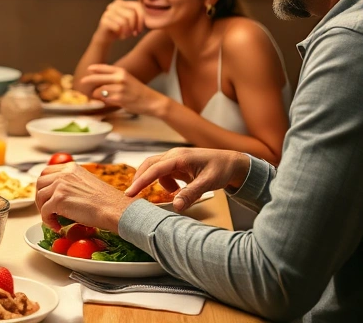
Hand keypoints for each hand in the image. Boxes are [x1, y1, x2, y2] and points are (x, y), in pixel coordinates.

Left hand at [35, 163, 133, 232]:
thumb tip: (60, 194)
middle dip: (40, 197)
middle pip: (40, 182)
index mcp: (71, 168)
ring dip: (42, 209)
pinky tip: (57, 226)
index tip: (46, 196)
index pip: (47, 172)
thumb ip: (73, 183)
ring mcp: (60, 185)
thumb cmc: (106, 201)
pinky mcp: (58, 199)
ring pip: (39, 196)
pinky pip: (44, 211)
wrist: (114, 209)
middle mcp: (64, 174)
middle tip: (46, 209)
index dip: (44, 185)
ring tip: (52, 219)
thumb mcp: (87, 183)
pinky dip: (48, 220)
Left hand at [80, 64, 166, 115]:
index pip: (104, 67)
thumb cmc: (138, 91)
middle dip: (88, 80)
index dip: (95, 68)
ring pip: (99, 91)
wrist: (152, 101)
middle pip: (97, 78)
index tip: (88, 69)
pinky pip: (105, 99)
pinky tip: (109, 102)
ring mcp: (119, 88)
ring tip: (102, 97)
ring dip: (97, 95)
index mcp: (121, 71)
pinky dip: (104, 101)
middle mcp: (119, 78)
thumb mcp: (127, 79)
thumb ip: (114, 78)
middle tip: (81, 82)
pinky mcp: (119, 99)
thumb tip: (98, 80)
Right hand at [95, 0, 145, 42]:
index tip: (140, 30)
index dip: (141, 19)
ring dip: (128, 32)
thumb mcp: (131, 21)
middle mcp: (114, 5)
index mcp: (122, 2)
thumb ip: (139, 16)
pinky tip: (119, 36)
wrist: (106, 37)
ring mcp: (108, 12)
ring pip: (124, 21)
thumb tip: (152, 16)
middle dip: (134, 27)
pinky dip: (121, 34)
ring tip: (126, 35)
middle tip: (133, 34)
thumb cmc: (121, 29)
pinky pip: (118, 27)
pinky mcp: (104, 20)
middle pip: (131, 14)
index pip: (137, 6)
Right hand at [127, 148, 250, 212]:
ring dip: (159, 183)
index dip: (141, 181)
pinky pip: (164, 173)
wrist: (232, 163)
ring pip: (156, 170)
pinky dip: (166, 183)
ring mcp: (175, 159)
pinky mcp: (177, 164)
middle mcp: (174, 155)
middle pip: (149, 165)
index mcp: (180, 157)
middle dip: (140, 179)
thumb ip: (191, 194)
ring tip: (175, 193)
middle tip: (132, 195)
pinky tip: (178, 189)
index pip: (155, 169)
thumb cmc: (221, 169)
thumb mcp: (208, 183)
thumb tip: (175, 207)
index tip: (130, 192)